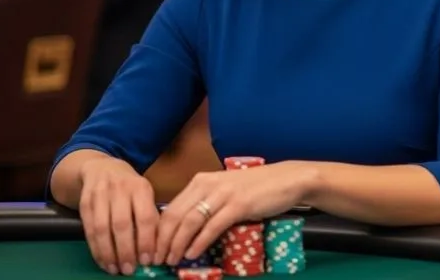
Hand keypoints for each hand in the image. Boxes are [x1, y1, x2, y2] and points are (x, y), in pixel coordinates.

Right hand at [79, 157, 159, 275]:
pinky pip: (89, 230)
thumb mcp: (144, 193)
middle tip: (129, 269)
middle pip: (122, 224)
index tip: (148, 260)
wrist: (101, 168)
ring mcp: (100, 195)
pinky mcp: (85, 203)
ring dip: (108, 253)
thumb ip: (150, 216)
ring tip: (115, 269)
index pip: (145, 217)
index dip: (146, 241)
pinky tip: (102, 260)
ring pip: (102, 228)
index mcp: (140, 187)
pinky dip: (95, 249)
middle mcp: (120, 189)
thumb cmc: (129, 186)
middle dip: (126, 250)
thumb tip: (156, 247)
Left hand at [154, 161, 315, 265]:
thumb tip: (183, 229)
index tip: (153, 249)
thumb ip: (205, 203)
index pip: (171, 208)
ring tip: (172, 260)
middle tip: (157, 260)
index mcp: (200, 181)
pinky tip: (192, 254)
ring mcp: (222, 194)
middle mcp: (207, 184)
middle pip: (175, 215)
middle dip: (162, 241)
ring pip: (190, 222)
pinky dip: (199, 242)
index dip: (158, 231)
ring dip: (177, 244)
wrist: (285, 180)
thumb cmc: (255, 187)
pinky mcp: (237, 205)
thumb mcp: (224, 191)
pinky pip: (212, 226)